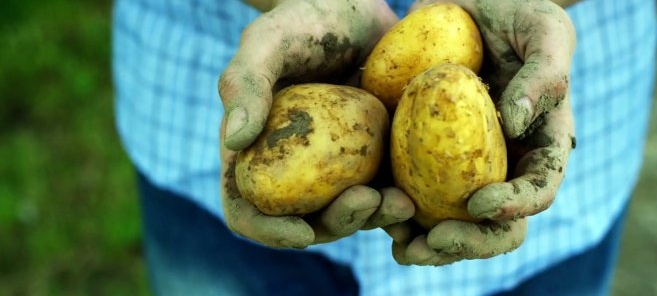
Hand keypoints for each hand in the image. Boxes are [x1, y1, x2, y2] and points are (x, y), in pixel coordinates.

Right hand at [218, 0, 412, 248]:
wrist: (355, 8)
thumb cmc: (304, 20)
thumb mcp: (269, 41)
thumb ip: (245, 82)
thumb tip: (233, 139)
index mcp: (254, 153)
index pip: (246, 210)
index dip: (267, 232)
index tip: (302, 233)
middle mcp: (293, 169)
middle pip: (306, 222)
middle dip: (337, 225)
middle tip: (369, 201)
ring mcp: (335, 168)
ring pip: (349, 213)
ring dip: (375, 218)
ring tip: (403, 202)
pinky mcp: (372, 158)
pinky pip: (383, 190)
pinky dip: (399, 201)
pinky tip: (421, 194)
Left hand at [387, 0, 575, 264]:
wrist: (464, 8)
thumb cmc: (514, 13)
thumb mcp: (543, 30)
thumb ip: (544, 73)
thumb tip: (515, 122)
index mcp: (537, 146)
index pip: (538, 190)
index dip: (516, 206)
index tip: (480, 203)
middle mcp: (500, 165)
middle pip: (494, 225)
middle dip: (468, 243)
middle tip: (434, 242)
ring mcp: (460, 167)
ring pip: (450, 222)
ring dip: (427, 244)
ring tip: (401, 245)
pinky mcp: (421, 157)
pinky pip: (410, 193)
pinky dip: (392, 211)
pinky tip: (372, 211)